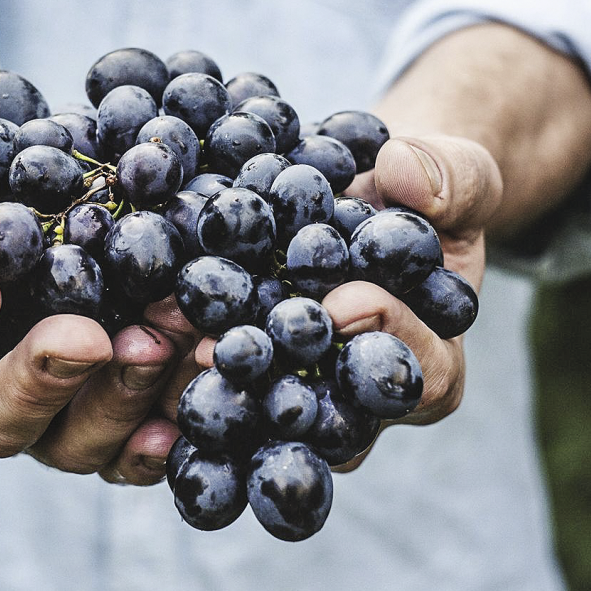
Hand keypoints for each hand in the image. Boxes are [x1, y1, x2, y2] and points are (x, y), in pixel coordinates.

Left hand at [131, 132, 502, 474]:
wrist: (367, 201)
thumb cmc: (422, 195)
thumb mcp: (457, 174)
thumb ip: (451, 177)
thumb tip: (404, 173)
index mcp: (429, 363)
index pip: (420, 375)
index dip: (386, 339)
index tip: (343, 301)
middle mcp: (359, 401)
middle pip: (327, 417)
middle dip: (276, 380)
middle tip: (224, 349)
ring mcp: (298, 393)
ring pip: (260, 413)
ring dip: (209, 382)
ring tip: (164, 339)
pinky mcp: (247, 375)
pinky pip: (214, 384)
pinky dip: (174, 362)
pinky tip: (133, 334)